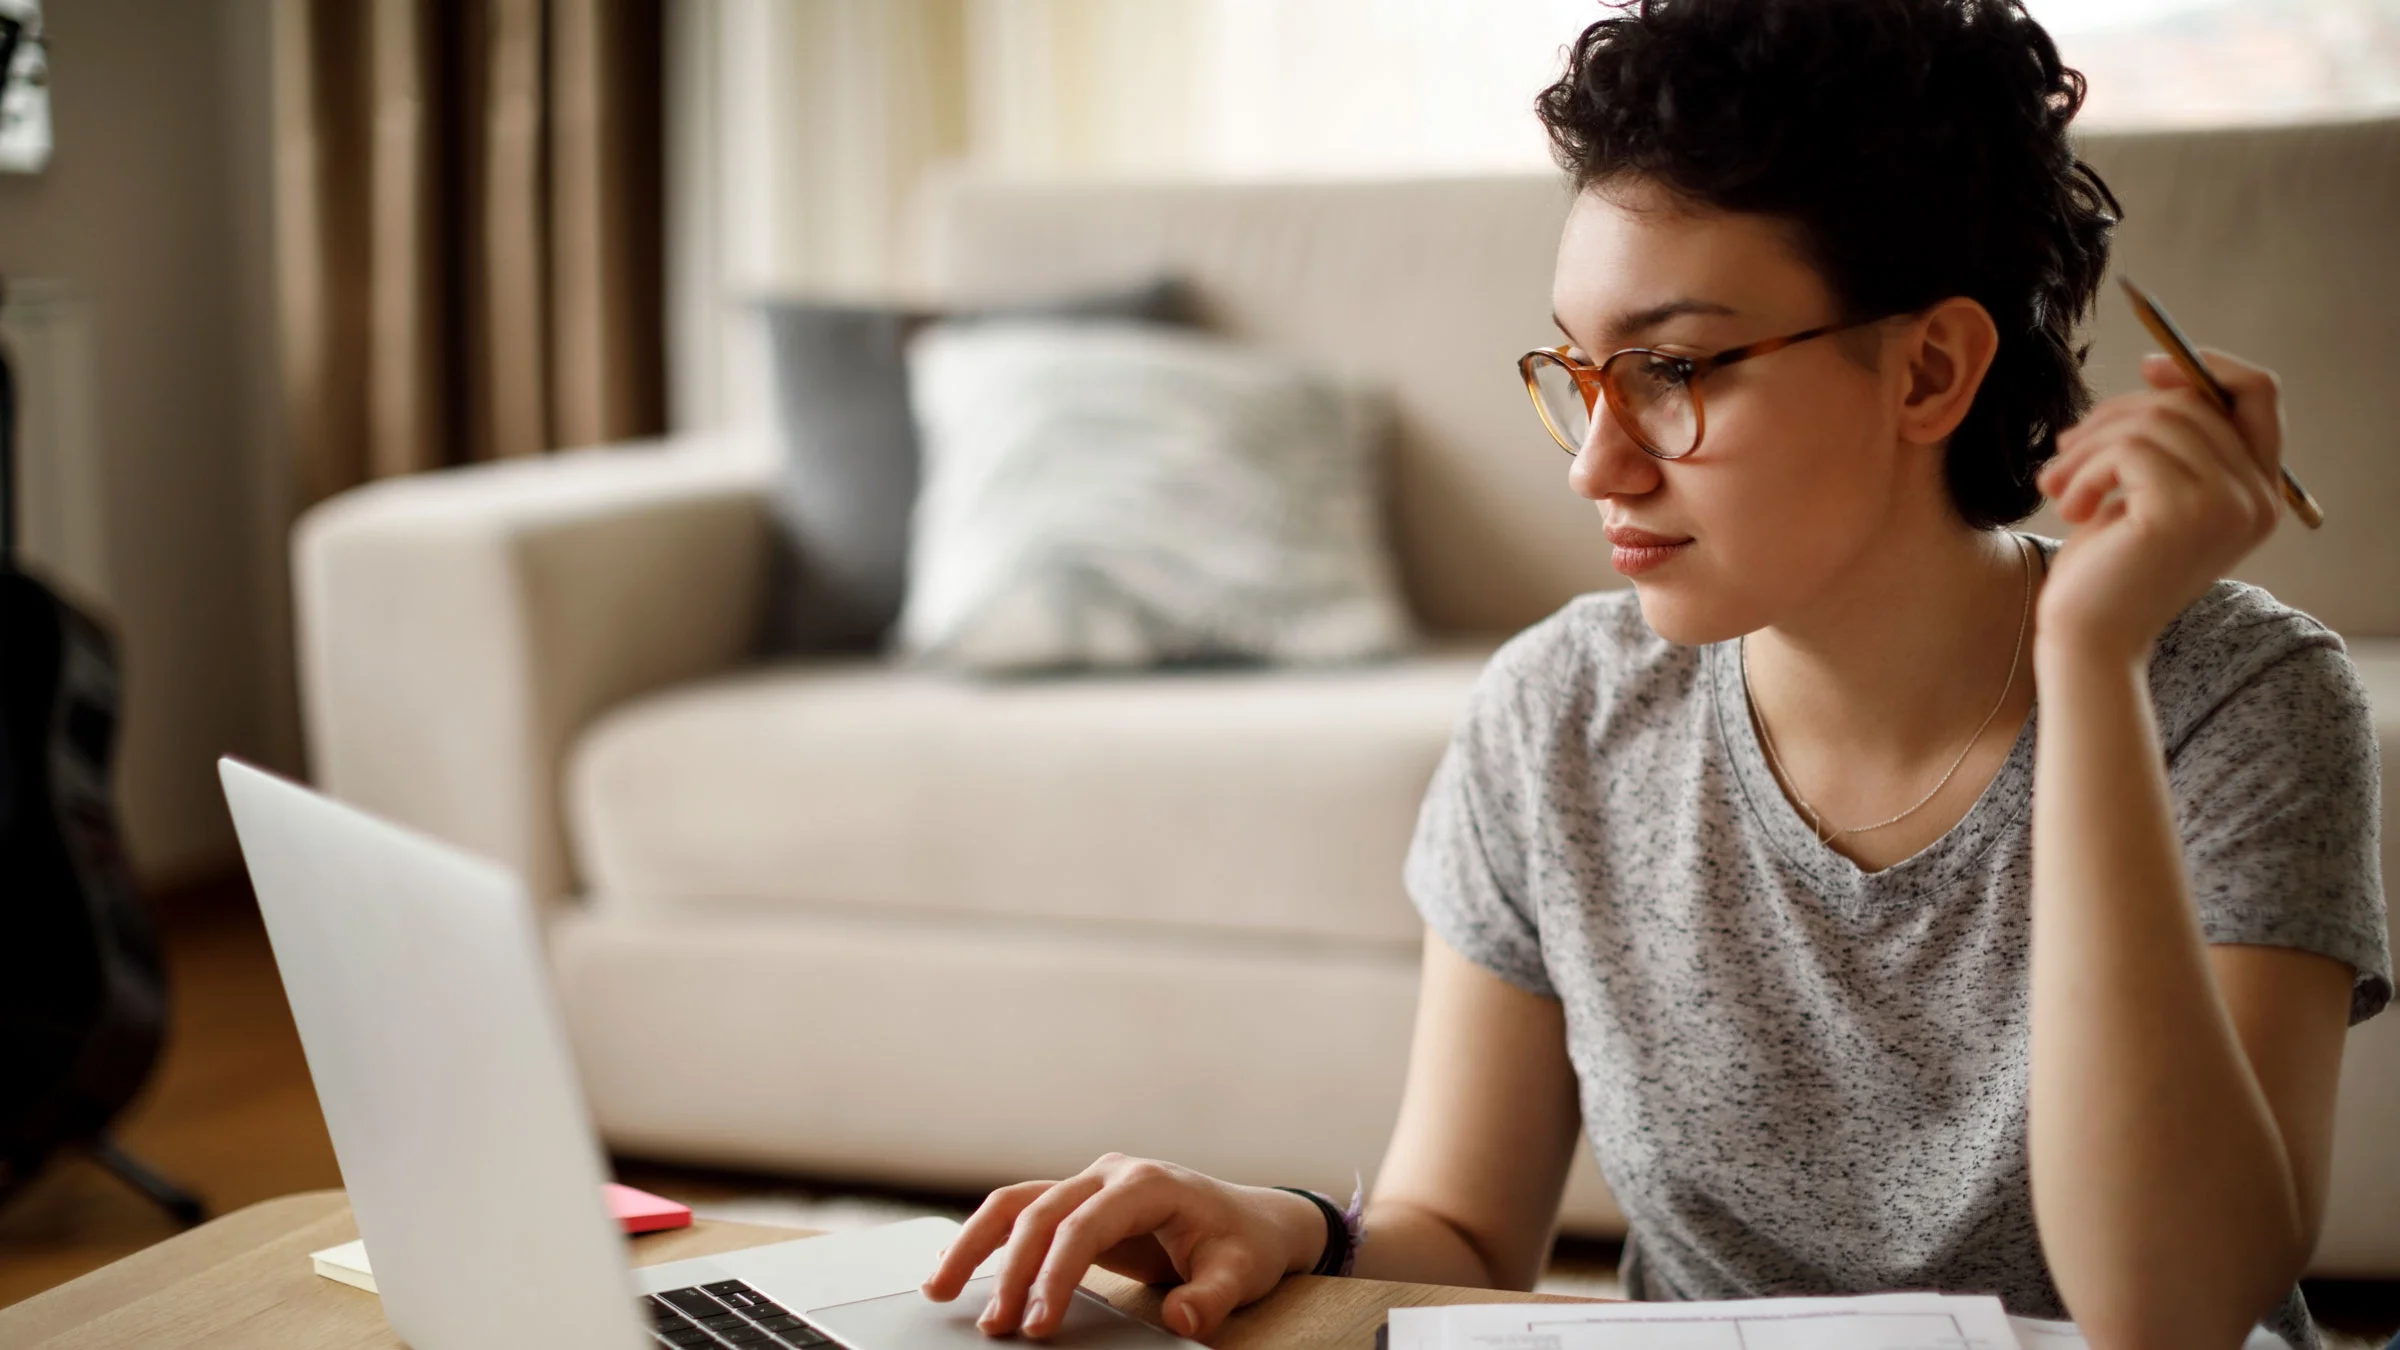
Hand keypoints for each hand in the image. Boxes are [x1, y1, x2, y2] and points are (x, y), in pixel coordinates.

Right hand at [919, 1153, 1326, 1341]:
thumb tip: (1182, 1320)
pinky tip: (959, 1270)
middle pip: (1038, 1211)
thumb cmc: (1243, 1245)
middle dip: (1007, 1270)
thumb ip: (1211, 1297)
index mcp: (1146, 1183)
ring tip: (939, 1290)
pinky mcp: (1078, 1203)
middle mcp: (1109, 1174)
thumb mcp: (1240, 1273)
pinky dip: (988, 1240)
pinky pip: (1023, 1214)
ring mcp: (1090, 1184)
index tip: (1038, 1325)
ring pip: (1016, 1203)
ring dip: (974, 1243)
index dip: (1054, 1275)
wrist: (1251, 1220)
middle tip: (993, 1326)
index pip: (1083, 1226)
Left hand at [2034, 349, 2285, 665]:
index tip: (2147, 369)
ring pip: (2152, 421)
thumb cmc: (2108, 568)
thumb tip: (2161, 368)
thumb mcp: (2146, 491)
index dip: (2204, 368)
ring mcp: (2227, 505)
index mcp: (2259, 492)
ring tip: (2057, 485)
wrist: (2088, 640)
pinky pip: (2128, 450)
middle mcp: (2257, 498)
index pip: (2259, 395)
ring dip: (2088, 446)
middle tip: (2064, 451)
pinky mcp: (2184, 512)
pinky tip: (2068, 507)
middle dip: (2114, 417)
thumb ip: (2168, 440)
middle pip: (2191, 403)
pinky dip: (2084, 470)